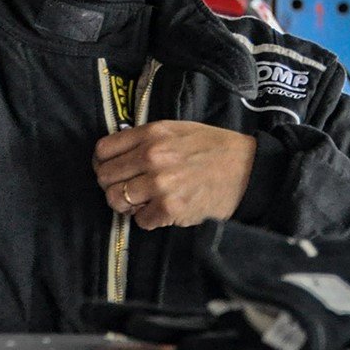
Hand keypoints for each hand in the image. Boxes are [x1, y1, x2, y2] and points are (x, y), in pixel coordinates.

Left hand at [93, 121, 256, 229]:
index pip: (103, 150)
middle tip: (127, 189)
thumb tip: (117, 154)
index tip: (110, 169)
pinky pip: (140, 220)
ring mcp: (160, 184)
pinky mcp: (170, 208)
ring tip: (142, 202)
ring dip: (126, 204)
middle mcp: (152, 156)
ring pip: (116, 200)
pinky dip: (147, 219)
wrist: (247, 169)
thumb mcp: (177, 129)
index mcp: (152, 133)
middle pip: (106, 176)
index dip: (102, 162)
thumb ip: (146, 138)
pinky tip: (160, 210)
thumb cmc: (213, 148)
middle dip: (112, 185)